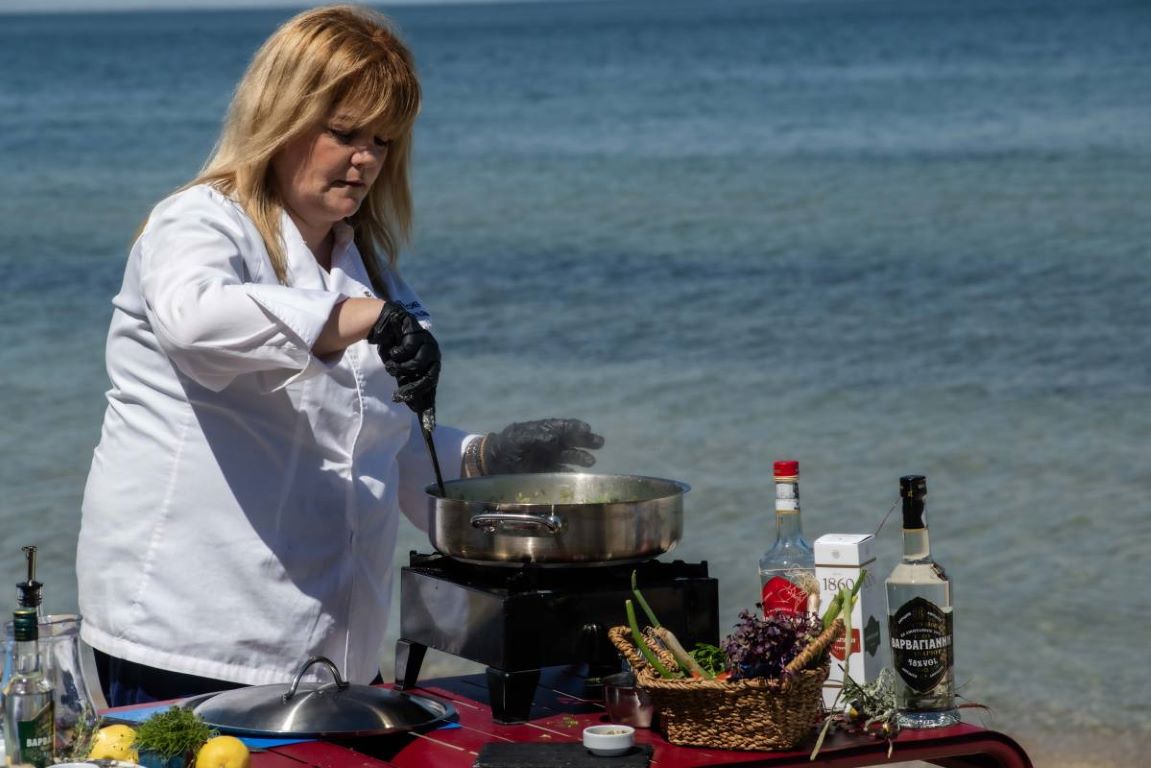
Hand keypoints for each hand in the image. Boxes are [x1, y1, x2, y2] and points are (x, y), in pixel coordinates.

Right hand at [368, 302, 440, 413]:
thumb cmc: (394, 350)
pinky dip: (395, 353)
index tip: (429, 428)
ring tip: (390, 366)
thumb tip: (415, 408)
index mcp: (431, 365)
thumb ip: (408, 387)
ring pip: (415, 364)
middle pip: (429, 378)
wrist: (384, 325)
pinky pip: (406, 349)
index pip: (431, 388)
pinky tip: (392, 348)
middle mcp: (433, 354)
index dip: (429, 407)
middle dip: (411, 390)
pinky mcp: (416, 330)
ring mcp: (427, 341)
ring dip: (398, 369)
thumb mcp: (400, 372)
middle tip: (397, 397)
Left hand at [482, 419, 604, 473]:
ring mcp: (547, 457)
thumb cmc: (508, 446)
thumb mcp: (522, 438)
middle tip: (599, 443)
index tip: (587, 429)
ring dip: (580, 458)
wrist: (492, 462)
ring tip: (590, 462)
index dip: (576, 427)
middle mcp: (548, 443)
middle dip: (585, 441)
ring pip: (568, 456)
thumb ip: (541, 436)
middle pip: (570, 440)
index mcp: (543, 431)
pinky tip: (576, 474)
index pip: (564, 427)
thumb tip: (558, 438)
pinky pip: (559, 471)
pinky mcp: (543, 471)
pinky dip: (568, 472)